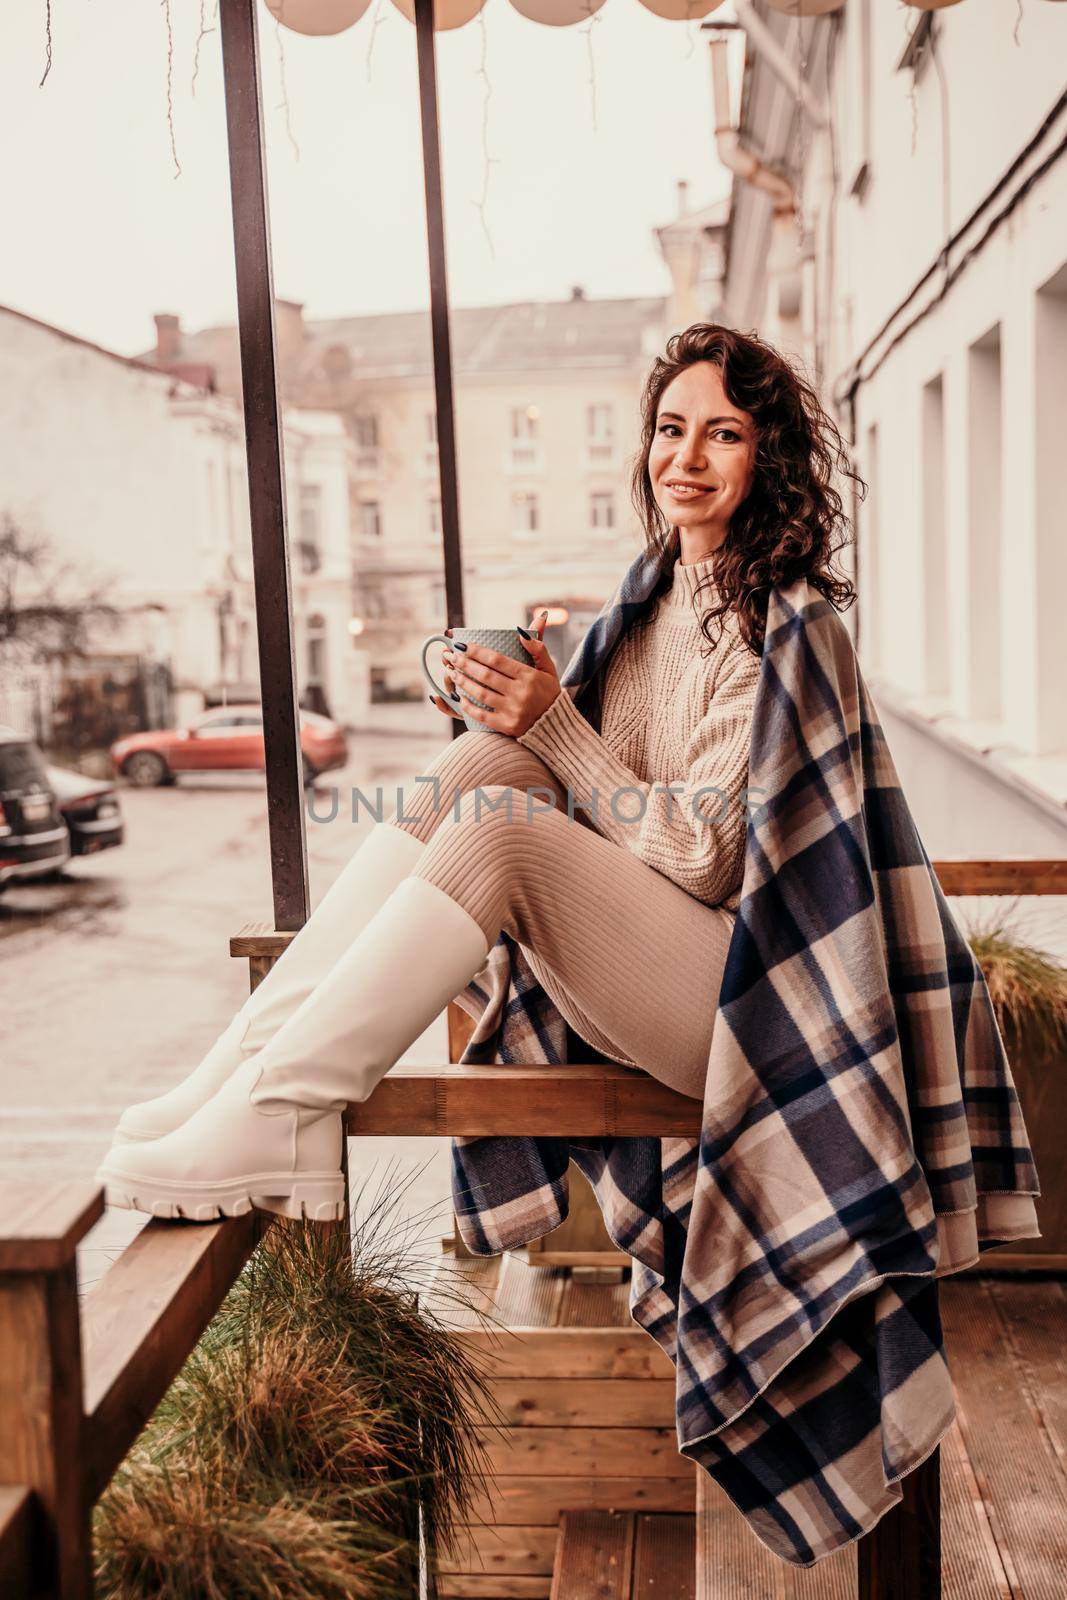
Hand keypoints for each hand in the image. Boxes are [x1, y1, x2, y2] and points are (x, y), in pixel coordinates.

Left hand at [434, 612, 560, 736]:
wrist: (556, 726)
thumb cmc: (549, 693)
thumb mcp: (549, 669)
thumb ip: (538, 648)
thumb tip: (520, 631)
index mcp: (529, 677)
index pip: (497, 660)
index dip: (476, 651)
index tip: (461, 645)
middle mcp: (521, 693)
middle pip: (485, 675)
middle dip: (464, 664)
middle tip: (450, 656)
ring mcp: (513, 711)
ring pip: (481, 693)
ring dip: (462, 682)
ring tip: (451, 672)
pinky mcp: (507, 726)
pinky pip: (482, 715)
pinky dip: (468, 706)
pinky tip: (459, 696)